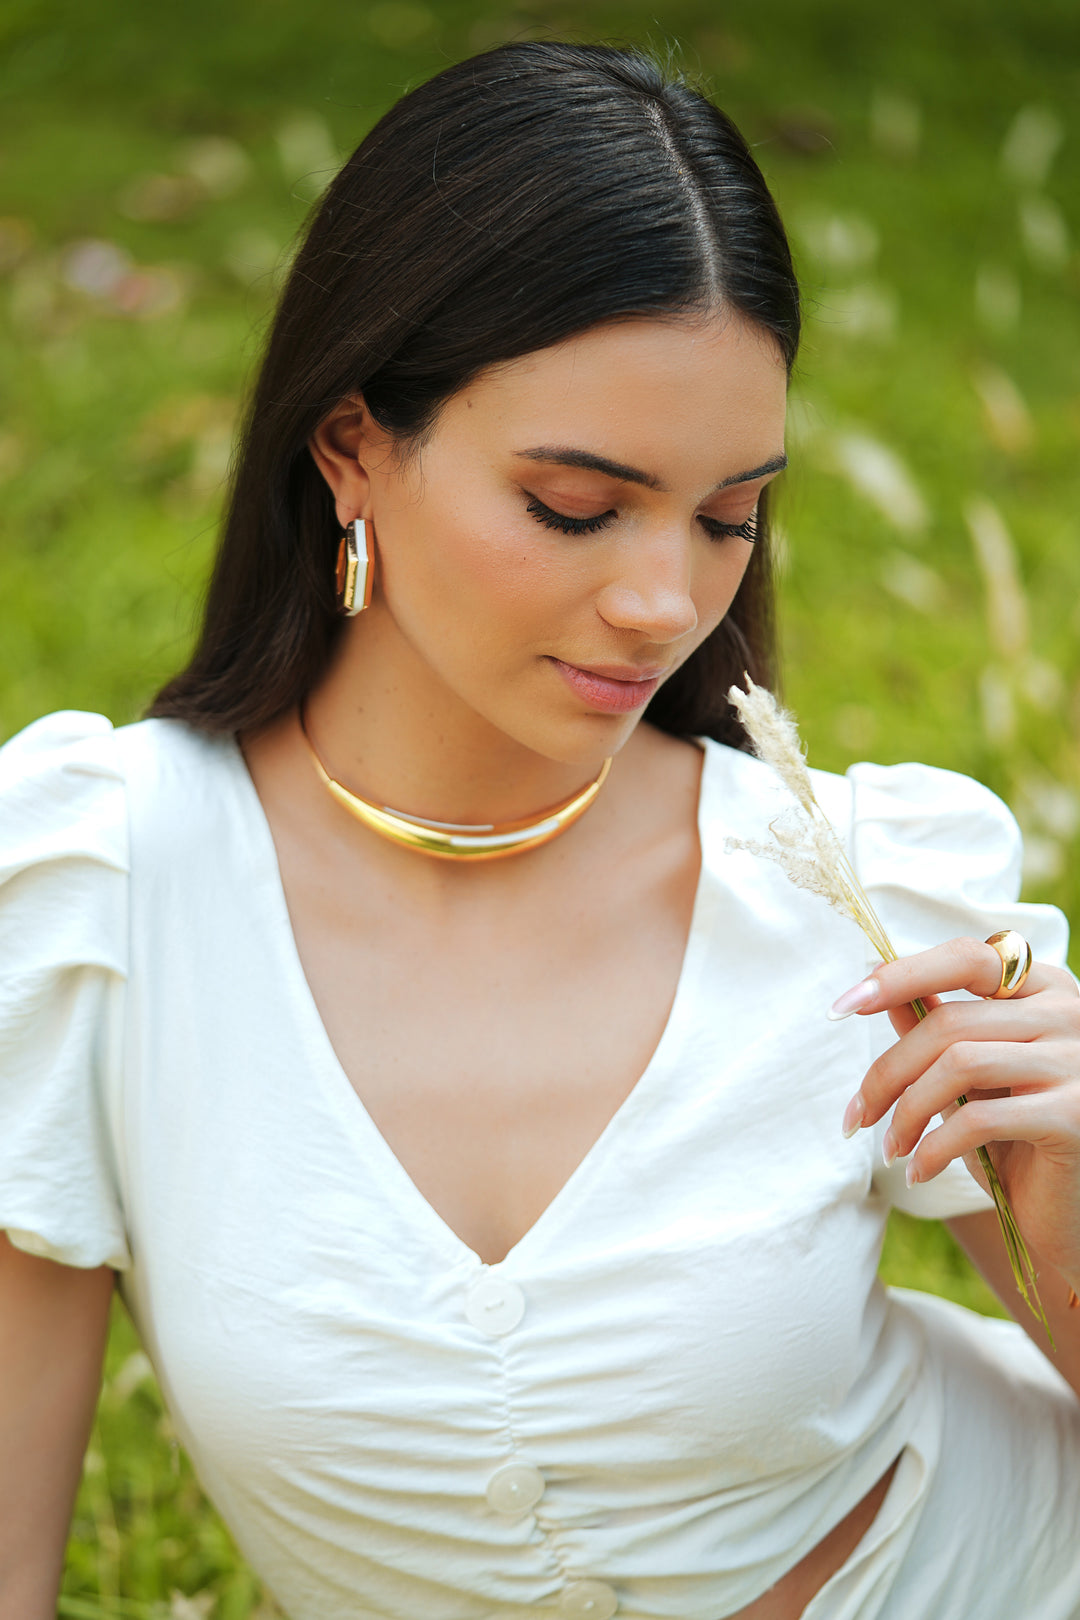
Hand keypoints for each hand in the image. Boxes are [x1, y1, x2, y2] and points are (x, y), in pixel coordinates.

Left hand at [834, 937, 1079, 1289]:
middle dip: (887, 1072)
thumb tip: (879, 989)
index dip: (898, 975)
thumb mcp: (972, 1077)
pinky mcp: (1073, 1114)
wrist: (1069, 1213)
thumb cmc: (1018, 1137)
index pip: (964, 958)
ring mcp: (1076, 1061)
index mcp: (1043, 987)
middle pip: (949, 1022)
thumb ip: (937, 1027)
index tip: (841, 1007)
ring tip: (890, 1148)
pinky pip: (980, 1117)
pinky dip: (934, 1147)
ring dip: (907, 1112)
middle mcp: (1068, 1012)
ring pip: (959, 1064)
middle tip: (856, 1116)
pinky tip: (918, 1169)